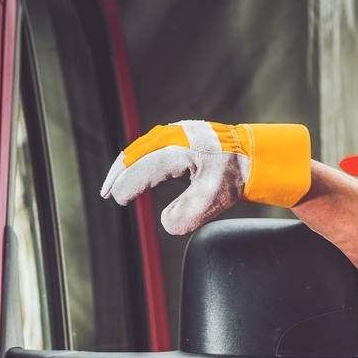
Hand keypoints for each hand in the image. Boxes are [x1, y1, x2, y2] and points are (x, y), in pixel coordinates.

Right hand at [99, 120, 309, 234]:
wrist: (251, 156)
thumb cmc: (234, 176)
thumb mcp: (215, 198)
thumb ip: (190, 212)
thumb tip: (166, 224)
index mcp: (184, 148)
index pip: (148, 166)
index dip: (130, 183)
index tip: (118, 199)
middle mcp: (177, 136)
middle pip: (138, 153)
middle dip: (119, 173)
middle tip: (107, 193)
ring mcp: (176, 133)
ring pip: (142, 148)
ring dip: (126, 166)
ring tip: (114, 185)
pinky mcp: (177, 137)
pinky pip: (150, 147)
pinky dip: (137, 160)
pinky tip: (132, 173)